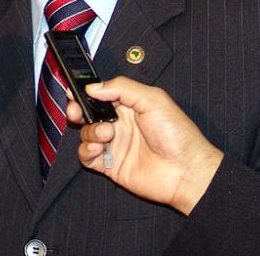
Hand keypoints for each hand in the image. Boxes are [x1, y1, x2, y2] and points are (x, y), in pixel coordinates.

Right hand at [65, 76, 222, 214]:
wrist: (186, 171)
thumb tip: (94, 87)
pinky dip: (86, 150)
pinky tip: (98, 147)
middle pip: (87, 113)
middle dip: (77, 110)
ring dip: (89, 131)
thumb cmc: (177, 134)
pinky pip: (87, 156)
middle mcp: (119, 124)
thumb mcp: (152, 100)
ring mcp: (114, 144)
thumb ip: (122, 88)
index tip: (73, 90)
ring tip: (106, 134)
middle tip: (76, 111)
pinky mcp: (110, 165)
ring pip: (86, 133)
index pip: (100, 94)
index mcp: (129, 105)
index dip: (85, 92)